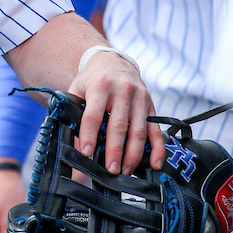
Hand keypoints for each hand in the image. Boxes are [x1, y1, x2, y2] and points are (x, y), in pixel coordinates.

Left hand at [67, 51, 165, 174]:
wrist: (113, 61)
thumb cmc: (92, 80)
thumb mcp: (77, 89)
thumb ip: (74, 112)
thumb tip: (75, 143)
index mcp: (100, 86)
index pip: (93, 115)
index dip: (89, 135)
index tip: (86, 153)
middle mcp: (122, 91)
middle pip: (118, 126)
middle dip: (114, 151)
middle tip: (111, 170)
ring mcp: (140, 98)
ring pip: (138, 131)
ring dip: (133, 155)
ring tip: (125, 171)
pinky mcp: (151, 106)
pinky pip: (156, 130)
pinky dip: (157, 149)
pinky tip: (154, 164)